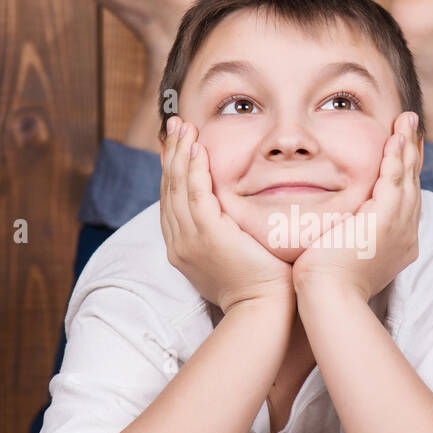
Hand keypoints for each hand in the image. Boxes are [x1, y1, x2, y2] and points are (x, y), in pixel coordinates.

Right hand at [160, 117, 293, 312]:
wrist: (264, 307)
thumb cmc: (259, 283)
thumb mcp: (234, 252)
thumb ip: (225, 229)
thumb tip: (233, 210)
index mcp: (182, 247)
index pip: (171, 199)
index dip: (172, 168)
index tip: (178, 143)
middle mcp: (179, 243)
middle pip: (168, 189)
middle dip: (170, 153)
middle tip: (176, 124)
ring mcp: (189, 240)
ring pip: (176, 188)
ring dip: (179, 154)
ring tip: (184, 128)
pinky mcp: (206, 236)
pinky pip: (194, 195)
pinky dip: (193, 170)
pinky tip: (196, 149)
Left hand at [292, 112, 421, 301]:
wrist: (328, 297)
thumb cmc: (324, 285)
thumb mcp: (339, 253)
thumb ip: (342, 234)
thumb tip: (330, 225)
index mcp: (396, 243)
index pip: (403, 199)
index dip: (403, 172)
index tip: (400, 149)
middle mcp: (405, 234)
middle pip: (412, 184)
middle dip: (412, 152)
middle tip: (411, 124)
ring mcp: (399, 226)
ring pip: (407, 177)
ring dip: (407, 146)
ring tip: (407, 120)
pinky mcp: (385, 219)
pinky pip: (394, 179)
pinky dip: (396, 156)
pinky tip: (395, 137)